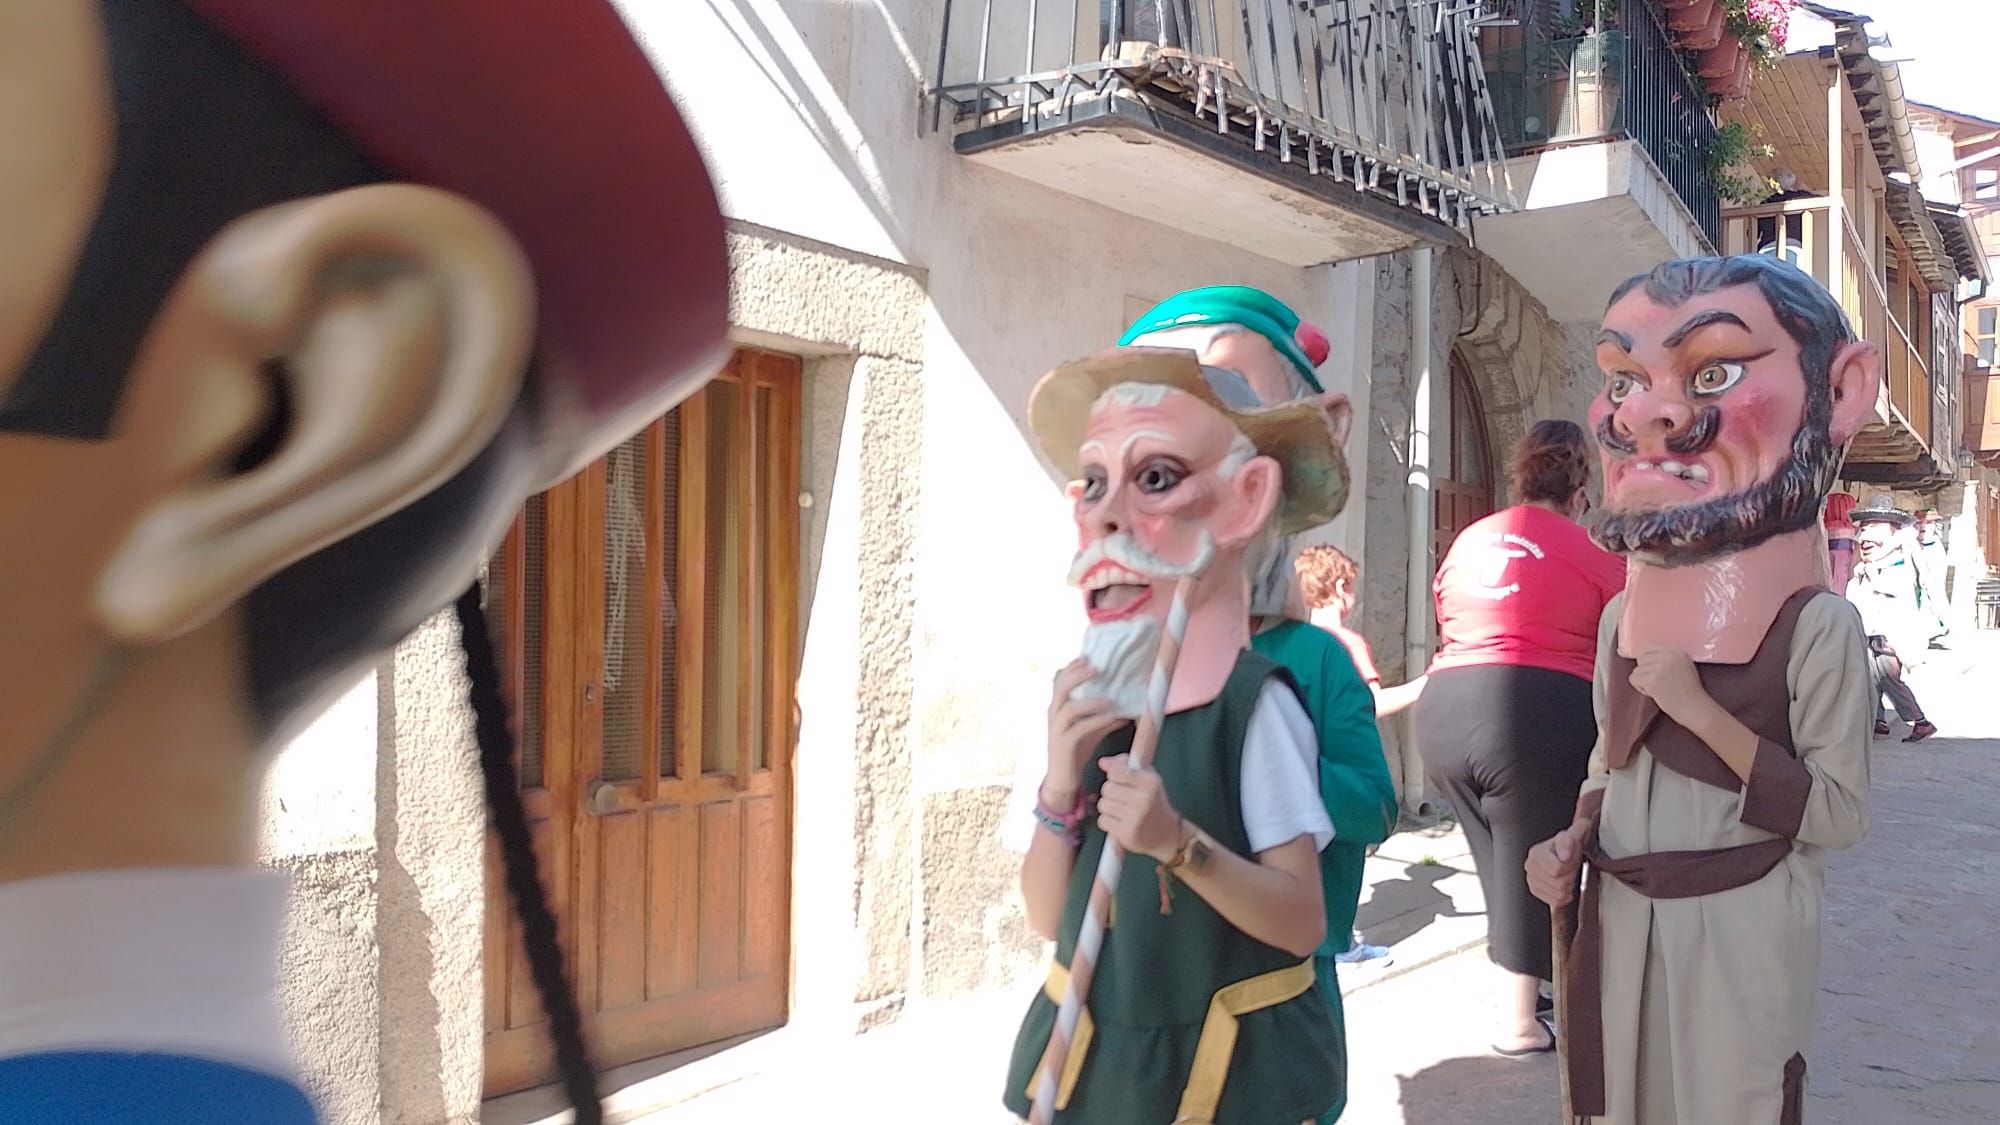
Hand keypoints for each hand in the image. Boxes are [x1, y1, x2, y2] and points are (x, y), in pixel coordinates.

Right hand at [1045, 658, 1128, 794]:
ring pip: (1069, 708)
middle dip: (1077, 675)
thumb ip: (1105, 718)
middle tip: (1096, 668)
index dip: (1071, 667)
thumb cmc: (1076, 751)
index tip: (1087, 656)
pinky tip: (1111, 717)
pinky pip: (1078, 729)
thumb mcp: (1091, 731)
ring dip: (1090, 701)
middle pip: (1060, 687)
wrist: (1062, 779)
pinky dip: (1095, 721)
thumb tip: (1128, 709)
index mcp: (1058, 707)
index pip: (1059, 680)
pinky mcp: (1063, 744)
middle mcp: (1053, 715)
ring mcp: (1056, 730)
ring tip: (1110, 698)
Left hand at [1096, 754, 1182, 860]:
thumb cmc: (1152, 800)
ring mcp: (1136, 817)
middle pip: (1107, 788)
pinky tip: (1121, 822)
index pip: (1116, 771)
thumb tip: (1102, 762)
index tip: (1120, 779)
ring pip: (1103, 804)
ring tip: (1123, 810)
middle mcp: (1144, 799)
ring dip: (1109, 807)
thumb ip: (1124, 765)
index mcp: (1151, 782)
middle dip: (1112, 792)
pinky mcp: (1127, 833)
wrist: (1166, 833)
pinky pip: (1103, 821)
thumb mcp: (1146, 777)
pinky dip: (1108, 822)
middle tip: (1124, 798)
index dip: (1113, 775)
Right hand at [1525, 817, 1590, 906]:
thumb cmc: (1567, 846)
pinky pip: (1556, 901)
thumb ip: (1577, 831)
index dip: (1570, 864)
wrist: (1561, 855)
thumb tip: (1573, 841)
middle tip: (1571, 866)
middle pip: (1559, 883)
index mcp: (1536, 853)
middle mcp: (1530, 867)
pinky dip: (1565, 896)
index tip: (1571, 857)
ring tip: (1567, 875)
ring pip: (1559, 893)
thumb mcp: (1572, 835)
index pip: (1557, 869)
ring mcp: (1532, 881)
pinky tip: (1565, 885)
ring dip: (1568, 886)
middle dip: (1571, 875)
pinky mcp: (1537, 892)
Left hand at [1629, 646, 1711, 725]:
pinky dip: (1640, 688)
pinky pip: (1633, 679)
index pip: (1649, 647)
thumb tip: (1644, 655)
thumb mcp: (1684, 666)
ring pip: (1636, 670)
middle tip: (1658, 682)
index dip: (1647, 660)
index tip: (1652, 670)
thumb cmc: (1689, 692)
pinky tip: (1654, 693)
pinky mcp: (1652, 680)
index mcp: (1676, 651)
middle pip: (1641, 658)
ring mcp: (1659, 668)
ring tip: (1659, 689)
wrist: (1695, 708)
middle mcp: (1668, 656)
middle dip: (1645, 671)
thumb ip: (1668, 658)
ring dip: (1643, 681)